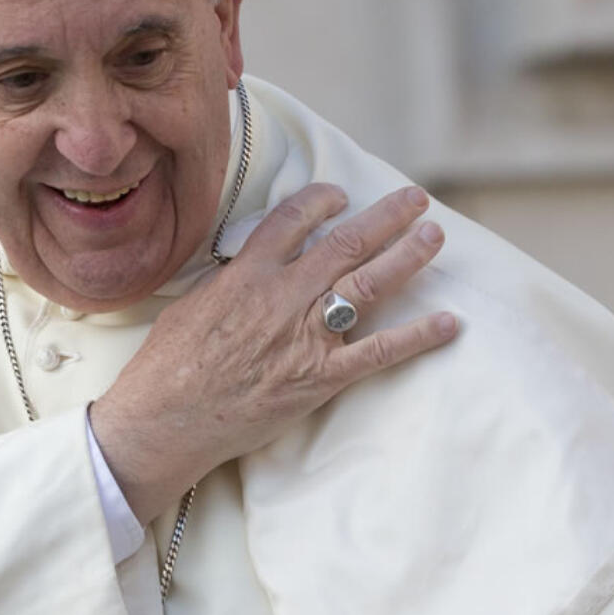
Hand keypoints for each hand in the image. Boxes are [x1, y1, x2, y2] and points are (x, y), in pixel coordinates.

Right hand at [89, 183, 458, 524]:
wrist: (165, 419)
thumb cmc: (166, 366)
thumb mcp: (190, 304)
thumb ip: (227, 282)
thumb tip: (241, 270)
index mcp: (247, 273)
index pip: (294, 219)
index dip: (322, 200)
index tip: (341, 195)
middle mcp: (283, 295)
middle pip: (346, 242)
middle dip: (387, 217)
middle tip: (417, 200)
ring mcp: (305, 335)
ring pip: (369, 284)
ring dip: (407, 257)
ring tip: (434, 237)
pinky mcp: (320, 377)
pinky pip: (379, 352)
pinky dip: (417, 336)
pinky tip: (448, 323)